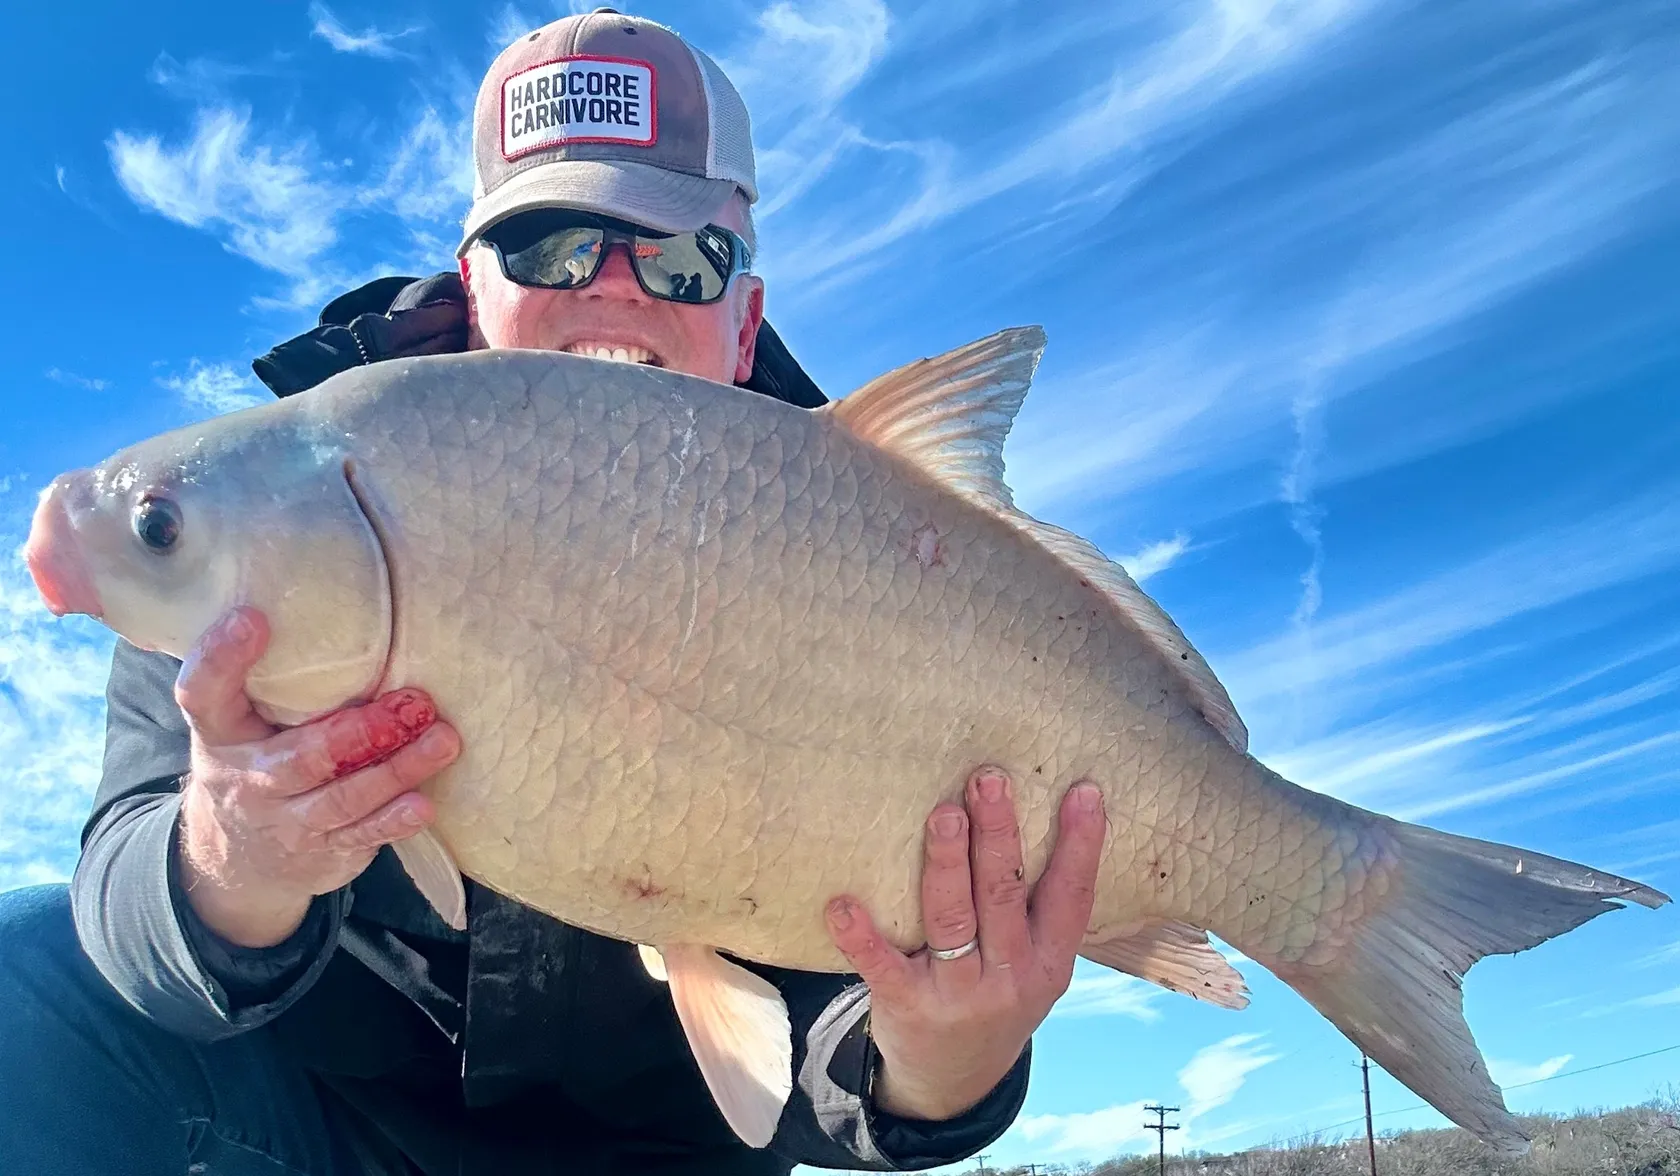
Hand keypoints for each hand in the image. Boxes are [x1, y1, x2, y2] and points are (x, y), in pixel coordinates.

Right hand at [173, 606, 460, 947]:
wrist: (238, 858)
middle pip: (301, 757)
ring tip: (442, 740)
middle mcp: (247, 779)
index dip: (222, 658)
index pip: (204, 695)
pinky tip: (423, 804)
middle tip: (413, 703)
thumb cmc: (257, 758)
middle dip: (360, 732)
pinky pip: (359, 835)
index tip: (253, 618)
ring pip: (342, 798)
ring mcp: (284, 821)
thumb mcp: (242, 720)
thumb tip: (331, 596)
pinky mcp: (321, 850)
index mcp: (220, 734)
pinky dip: (392, 821)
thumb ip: (270, 677)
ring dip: (396, 769)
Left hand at [825, 767, 1106, 1120]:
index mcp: (1049, 962)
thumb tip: (1033, 813)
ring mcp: (956, 993)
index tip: (1084, 792)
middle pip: (1004, 896)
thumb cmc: (996, 996)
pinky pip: (882, 966)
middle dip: (998, 835)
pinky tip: (843, 905)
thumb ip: (1036, 909)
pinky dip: (862, 937)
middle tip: (989, 780)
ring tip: (944, 815)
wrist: (953, 1082)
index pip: (1071, 897)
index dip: (1081, 845)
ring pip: (953, 920)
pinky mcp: (906, 1004)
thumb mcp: (1037, 967)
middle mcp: (1009, 977)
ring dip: (948, 864)